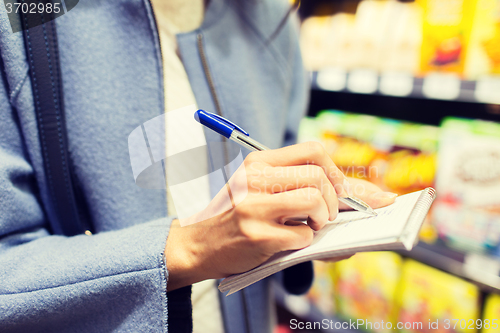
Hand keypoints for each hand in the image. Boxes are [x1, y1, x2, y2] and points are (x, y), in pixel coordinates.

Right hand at [164, 142, 393, 290]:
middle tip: (325, 214)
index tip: (341, 190)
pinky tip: (289, 241)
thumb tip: (373, 196)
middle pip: (319, 177)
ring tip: (309, 226)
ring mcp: (254, 208)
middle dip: (335, 199)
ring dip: (322, 219)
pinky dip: (306, 242)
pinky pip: (304, 235)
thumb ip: (301, 184)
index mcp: (258, 162)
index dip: (336, 172)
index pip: (313, 151)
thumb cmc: (238, 215)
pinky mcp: (257, 236)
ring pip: (315, 201)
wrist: (198, 244)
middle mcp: (254, 179)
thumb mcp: (261, 189)